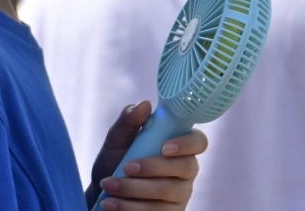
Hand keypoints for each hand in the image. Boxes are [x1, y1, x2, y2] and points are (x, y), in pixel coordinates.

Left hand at [87, 101, 207, 210]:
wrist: (104, 193)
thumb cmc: (116, 160)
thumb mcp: (117, 139)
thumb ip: (128, 121)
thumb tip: (145, 104)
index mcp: (179, 145)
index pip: (199, 141)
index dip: (187, 143)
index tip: (164, 147)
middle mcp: (186, 170)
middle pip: (186, 167)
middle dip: (153, 168)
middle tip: (125, 167)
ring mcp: (181, 195)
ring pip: (167, 192)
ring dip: (134, 190)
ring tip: (109, 185)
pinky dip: (130, 208)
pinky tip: (110, 204)